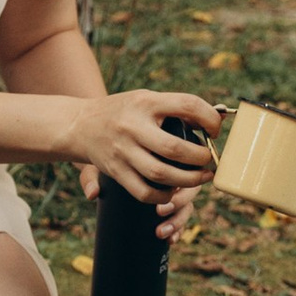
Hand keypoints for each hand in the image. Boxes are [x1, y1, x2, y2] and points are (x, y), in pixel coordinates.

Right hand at [69, 89, 220, 203]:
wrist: (79, 124)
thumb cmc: (124, 111)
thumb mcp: (146, 99)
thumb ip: (177, 108)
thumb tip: (216, 119)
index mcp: (146, 103)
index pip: (188, 105)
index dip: (210, 119)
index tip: (214, 131)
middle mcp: (132, 126)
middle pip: (175, 148)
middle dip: (200, 158)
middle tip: (209, 161)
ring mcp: (122, 151)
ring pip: (161, 174)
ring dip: (188, 180)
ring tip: (200, 178)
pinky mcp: (115, 171)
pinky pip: (144, 192)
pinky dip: (164, 195)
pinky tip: (173, 190)